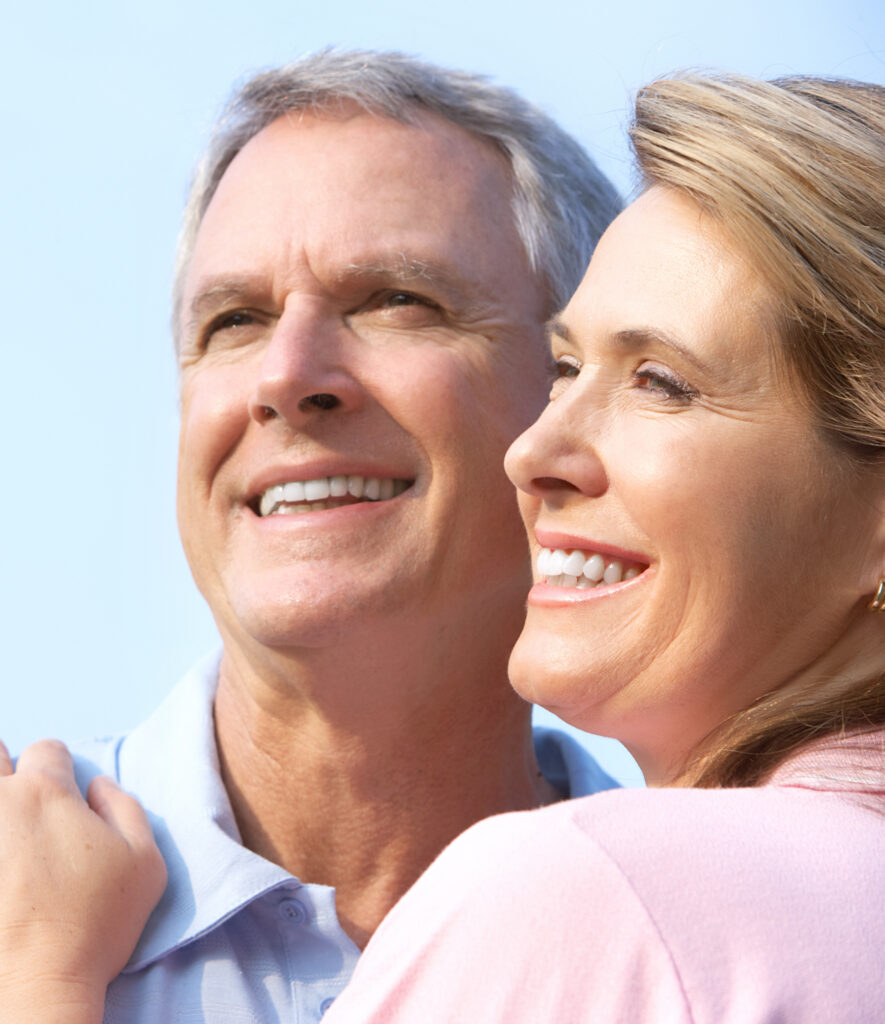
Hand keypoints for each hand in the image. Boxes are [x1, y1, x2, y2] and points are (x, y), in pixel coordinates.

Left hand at [0, 738, 165, 1023]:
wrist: (31, 988)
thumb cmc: (94, 925)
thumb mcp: (145, 862)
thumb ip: (126, 809)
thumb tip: (97, 786)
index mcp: (46, 792)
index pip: (47, 750)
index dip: (58, 769)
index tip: (62, 798)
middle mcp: (0, 802)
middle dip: (5, 769)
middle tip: (15, 804)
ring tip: (6, 833)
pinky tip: (3, 872)